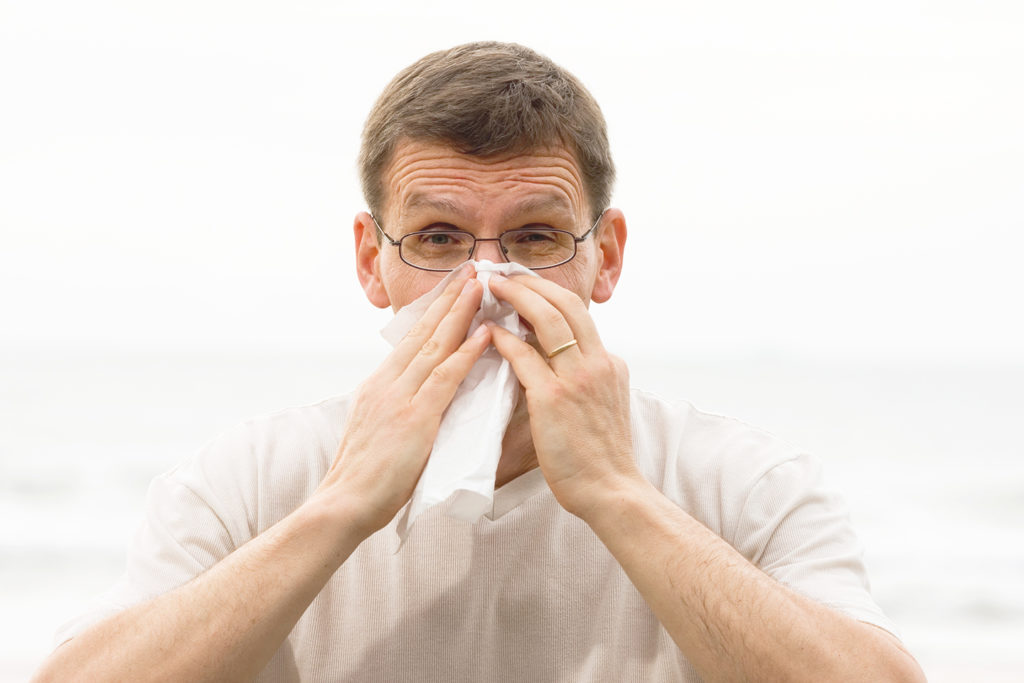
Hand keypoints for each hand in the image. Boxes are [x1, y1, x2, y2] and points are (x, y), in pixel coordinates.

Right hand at [313, 275, 491, 534]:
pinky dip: (466, 353)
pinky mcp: (414, 418)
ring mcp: (400, 397)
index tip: (454, 288)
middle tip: (472, 270)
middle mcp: (387, 382)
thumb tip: (420, 400)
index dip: (436, 312)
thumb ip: (398, 410)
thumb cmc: (364, 479)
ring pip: (435, 345)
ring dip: (461, 313)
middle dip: (450, 298)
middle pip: (424, 331)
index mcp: (379, 384)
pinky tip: (485, 335)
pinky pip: (445, 378)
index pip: (412, 339)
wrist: (343, 503)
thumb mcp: (377, 431)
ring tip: (481, 285)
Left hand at [485, 274, 640, 518]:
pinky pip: (524, 356)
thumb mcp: (608, 403)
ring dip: (516, 297)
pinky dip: (504, 339)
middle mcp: (597, 362)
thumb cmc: (603, 456)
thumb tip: (567, 360)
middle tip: (504, 273)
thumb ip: (591, 377)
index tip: (527, 283)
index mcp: (610, 363)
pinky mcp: (553, 398)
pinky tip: (489, 332)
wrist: (611, 489)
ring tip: (492, 287)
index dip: (550, 293)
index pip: (579, 313)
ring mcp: (576, 378)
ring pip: (546, 319)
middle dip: (531, 282)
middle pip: (564, 303)